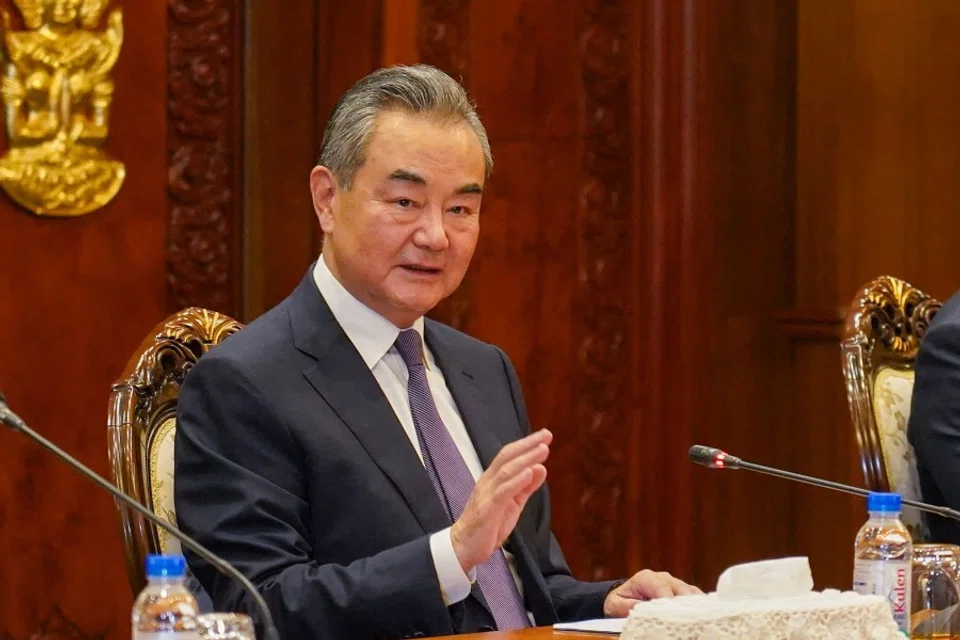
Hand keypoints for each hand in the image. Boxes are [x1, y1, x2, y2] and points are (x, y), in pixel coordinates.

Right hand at [451, 429, 551, 572]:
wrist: (463, 547)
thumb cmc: (488, 525)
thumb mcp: (513, 503)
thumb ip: (526, 486)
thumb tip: (541, 468)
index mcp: (493, 479)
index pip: (509, 456)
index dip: (526, 444)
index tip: (544, 436)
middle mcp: (488, 482)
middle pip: (507, 457)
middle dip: (527, 445)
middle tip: (546, 435)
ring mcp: (487, 494)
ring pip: (506, 471)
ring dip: (526, 459)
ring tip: (542, 449)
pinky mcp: (488, 509)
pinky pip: (503, 492)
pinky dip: (517, 481)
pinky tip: (529, 473)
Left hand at [603, 570, 701, 616]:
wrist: (624, 596)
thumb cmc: (620, 601)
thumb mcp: (617, 605)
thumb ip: (629, 606)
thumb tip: (642, 608)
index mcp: (646, 578)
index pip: (662, 588)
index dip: (669, 600)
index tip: (673, 614)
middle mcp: (663, 578)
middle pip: (681, 589)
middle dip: (686, 604)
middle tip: (688, 620)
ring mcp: (675, 584)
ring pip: (692, 592)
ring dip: (696, 605)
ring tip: (698, 619)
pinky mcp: (683, 592)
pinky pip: (696, 597)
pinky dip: (700, 605)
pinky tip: (702, 616)